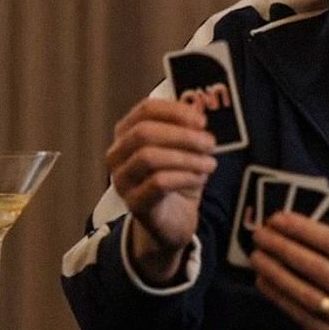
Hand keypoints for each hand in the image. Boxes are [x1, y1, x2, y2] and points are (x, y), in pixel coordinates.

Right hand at [105, 98, 216, 282]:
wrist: (171, 221)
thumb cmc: (176, 178)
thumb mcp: (184, 149)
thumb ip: (188, 129)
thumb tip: (200, 109)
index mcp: (128, 132)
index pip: (145, 110)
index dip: (175, 111)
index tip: (202, 120)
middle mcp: (118, 154)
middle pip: (144, 133)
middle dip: (182, 135)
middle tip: (210, 143)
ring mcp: (122, 180)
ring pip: (149, 158)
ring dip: (186, 158)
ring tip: (210, 164)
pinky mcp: (134, 203)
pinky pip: (157, 183)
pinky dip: (184, 177)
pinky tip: (199, 179)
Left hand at [250, 211, 328, 329]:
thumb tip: (288, 229)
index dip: (303, 230)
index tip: (277, 219)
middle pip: (318, 268)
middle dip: (283, 249)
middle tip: (260, 236)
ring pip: (307, 295)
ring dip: (276, 274)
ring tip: (257, 257)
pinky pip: (303, 317)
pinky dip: (280, 298)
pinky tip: (264, 282)